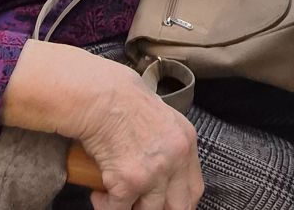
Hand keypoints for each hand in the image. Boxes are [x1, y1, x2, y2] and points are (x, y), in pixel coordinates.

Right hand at [1, 42, 202, 209]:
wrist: (99, 95)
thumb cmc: (121, 100)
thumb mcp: (160, 118)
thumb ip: (168, 144)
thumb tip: (163, 172)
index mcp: (186, 141)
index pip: (194, 189)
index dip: (180, 203)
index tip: (166, 205)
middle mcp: (176, 158)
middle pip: (178, 206)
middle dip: (158, 209)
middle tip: (138, 204)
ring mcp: (154, 172)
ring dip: (129, 207)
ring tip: (114, 195)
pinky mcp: (129, 182)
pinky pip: (119, 209)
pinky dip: (105, 205)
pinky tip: (99, 193)